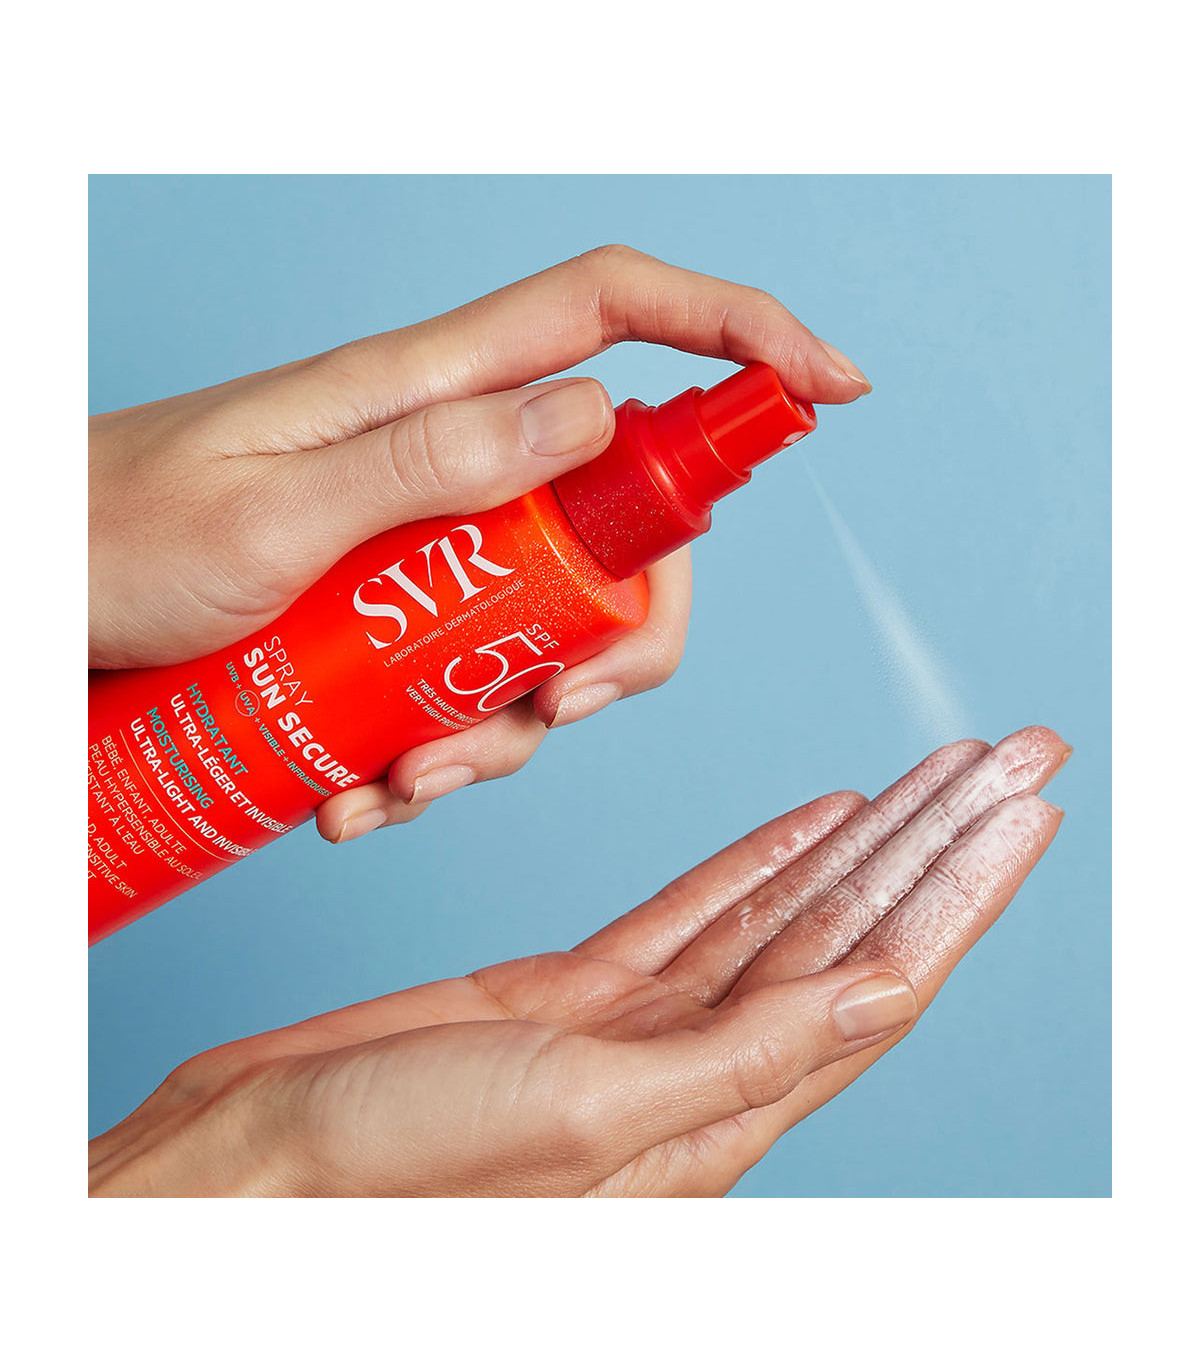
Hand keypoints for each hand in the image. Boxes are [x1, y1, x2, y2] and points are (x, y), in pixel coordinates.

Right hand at [88, 726, 1066, 1197]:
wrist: (259, 1167)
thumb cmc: (398, 1173)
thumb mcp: (582, 1113)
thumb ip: (738, 1060)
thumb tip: (880, 1000)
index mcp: (714, 1115)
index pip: (876, 982)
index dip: (957, 891)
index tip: (1021, 810)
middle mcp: (695, 1067)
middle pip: (849, 931)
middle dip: (938, 840)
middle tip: (1016, 754)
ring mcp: (637, 1021)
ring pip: (785, 910)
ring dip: (867, 838)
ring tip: (940, 771)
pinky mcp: (574, 987)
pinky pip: (698, 909)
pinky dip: (762, 857)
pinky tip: (820, 817)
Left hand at [89, 245, 870, 842]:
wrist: (30, 596)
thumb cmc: (114, 534)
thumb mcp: (274, 512)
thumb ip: (439, 457)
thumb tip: (596, 417)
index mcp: (434, 389)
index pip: (620, 316)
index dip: (740, 333)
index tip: (831, 391)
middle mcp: (451, 451)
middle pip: (622, 513)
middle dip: (624, 630)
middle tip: (553, 715)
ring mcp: (430, 531)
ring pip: (554, 618)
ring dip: (508, 724)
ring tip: (397, 786)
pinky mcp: (396, 601)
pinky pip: (474, 672)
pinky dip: (444, 747)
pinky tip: (361, 794)